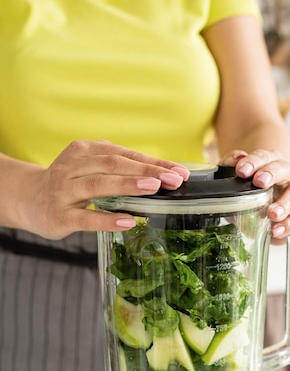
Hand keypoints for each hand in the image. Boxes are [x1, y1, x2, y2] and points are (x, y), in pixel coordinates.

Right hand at [19, 140, 189, 238]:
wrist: (28, 200)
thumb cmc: (70, 184)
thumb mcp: (92, 168)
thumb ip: (120, 169)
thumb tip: (164, 175)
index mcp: (85, 151)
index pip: (126, 154)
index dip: (154, 162)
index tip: (180, 172)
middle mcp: (73, 166)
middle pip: (114, 165)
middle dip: (147, 170)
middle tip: (173, 179)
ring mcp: (65, 191)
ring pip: (99, 184)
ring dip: (128, 185)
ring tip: (153, 188)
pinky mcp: (60, 215)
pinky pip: (86, 217)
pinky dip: (108, 218)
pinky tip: (128, 220)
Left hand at [219, 149, 289, 240]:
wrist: (274, 211)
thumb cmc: (255, 194)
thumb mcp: (238, 183)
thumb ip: (229, 168)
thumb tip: (234, 160)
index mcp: (271, 162)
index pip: (264, 157)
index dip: (253, 162)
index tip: (241, 170)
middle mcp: (289, 173)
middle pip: (283, 168)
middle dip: (272, 174)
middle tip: (260, 182)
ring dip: (285, 203)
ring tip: (272, 214)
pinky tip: (277, 231)